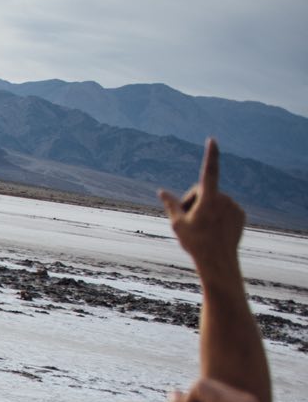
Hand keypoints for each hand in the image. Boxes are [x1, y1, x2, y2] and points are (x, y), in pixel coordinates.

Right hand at [158, 139, 244, 275]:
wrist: (218, 261)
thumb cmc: (195, 243)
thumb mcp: (177, 224)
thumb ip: (171, 204)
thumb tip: (161, 191)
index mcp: (209, 198)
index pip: (209, 171)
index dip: (210, 155)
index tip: (212, 140)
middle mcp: (225, 199)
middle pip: (204, 192)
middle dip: (194, 202)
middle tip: (188, 222)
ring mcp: (235, 206)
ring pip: (215, 201)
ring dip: (206, 210)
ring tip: (202, 229)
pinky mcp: (240, 214)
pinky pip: (225, 209)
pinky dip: (218, 216)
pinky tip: (214, 230)